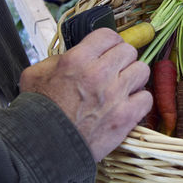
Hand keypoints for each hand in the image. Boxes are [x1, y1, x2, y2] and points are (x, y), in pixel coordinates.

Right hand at [19, 28, 151, 161]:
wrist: (43, 147)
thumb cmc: (38, 113)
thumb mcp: (35, 75)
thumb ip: (56, 60)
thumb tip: (71, 56)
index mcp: (77, 60)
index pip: (109, 35)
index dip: (110, 43)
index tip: (108, 51)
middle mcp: (99, 73)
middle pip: (129, 51)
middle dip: (122, 60)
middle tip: (115, 71)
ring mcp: (116, 94)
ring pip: (142, 70)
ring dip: (134, 78)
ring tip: (123, 87)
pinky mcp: (126, 115)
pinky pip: (146, 98)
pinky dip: (139, 101)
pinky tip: (128, 105)